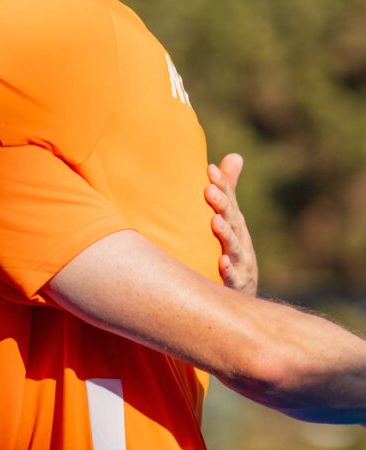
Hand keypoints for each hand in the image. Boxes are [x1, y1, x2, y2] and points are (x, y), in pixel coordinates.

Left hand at [204, 153, 257, 295]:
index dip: (221, 184)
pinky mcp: (237, 283)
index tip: (208, 169)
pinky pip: (233, 277)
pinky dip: (228, 270)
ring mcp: (240, 261)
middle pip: (232, 219)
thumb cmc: (231, 247)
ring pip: (233, 246)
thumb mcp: (230, 218)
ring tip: (215, 221)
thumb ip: (228, 190)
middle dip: (222, 204)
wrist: (241, 293)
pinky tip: (221, 262)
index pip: (228, 199)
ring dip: (225, 233)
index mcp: (235, 222)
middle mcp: (240, 239)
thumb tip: (235, 156)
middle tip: (209, 189)